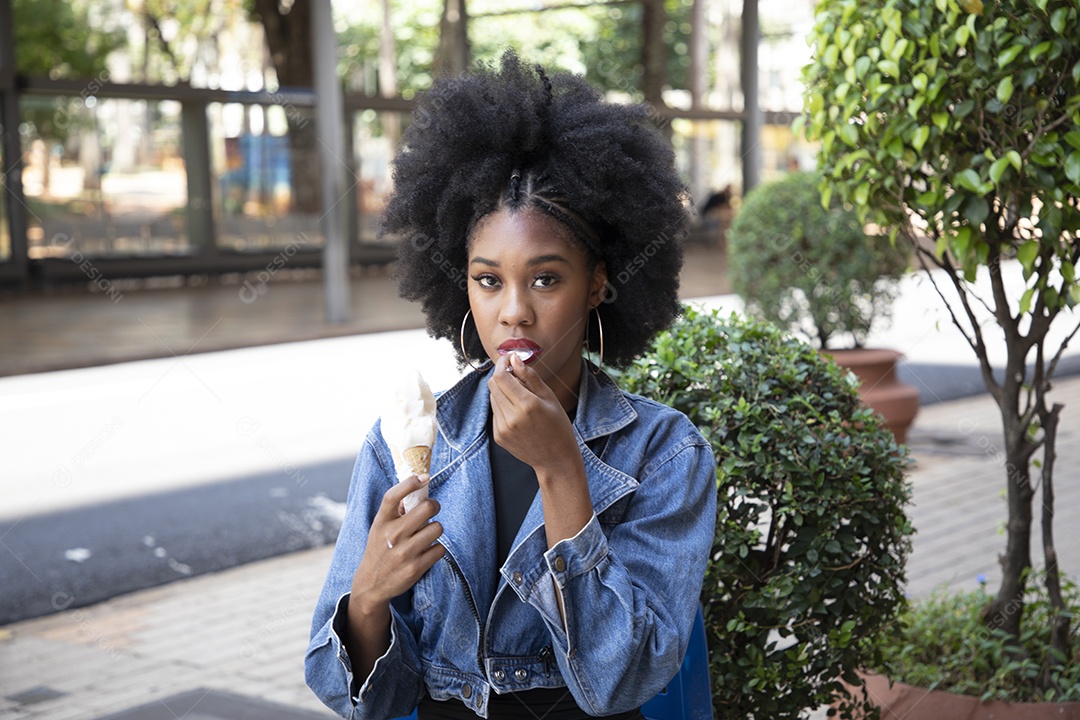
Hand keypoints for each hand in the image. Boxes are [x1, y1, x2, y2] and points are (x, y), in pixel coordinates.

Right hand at [350, 473, 444, 612]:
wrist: (371, 584)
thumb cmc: (379, 548)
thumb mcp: (379, 527)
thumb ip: (395, 509)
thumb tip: (416, 488)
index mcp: (381, 521)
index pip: (393, 496)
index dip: (410, 483)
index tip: (423, 477)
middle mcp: (392, 535)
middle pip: (427, 508)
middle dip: (434, 506)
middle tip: (432, 509)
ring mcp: (404, 552)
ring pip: (437, 528)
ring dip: (435, 529)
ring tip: (427, 534)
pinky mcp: (416, 568)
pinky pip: (439, 549)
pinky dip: (436, 548)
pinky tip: (427, 551)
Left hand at [487, 352, 580, 473]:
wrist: (556, 460)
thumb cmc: (558, 426)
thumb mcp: (549, 397)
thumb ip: (530, 376)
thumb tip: (514, 359)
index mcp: (527, 405)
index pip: (501, 376)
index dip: (502, 363)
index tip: (509, 359)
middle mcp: (511, 417)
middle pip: (493, 385)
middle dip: (502, 375)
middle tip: (515, 375)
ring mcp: (503, 429)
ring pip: (492, 397)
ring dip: (502, 391)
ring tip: (520, 397)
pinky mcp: (498, 436)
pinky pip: (495, 412)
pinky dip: (503, 406)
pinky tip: (518, 413)